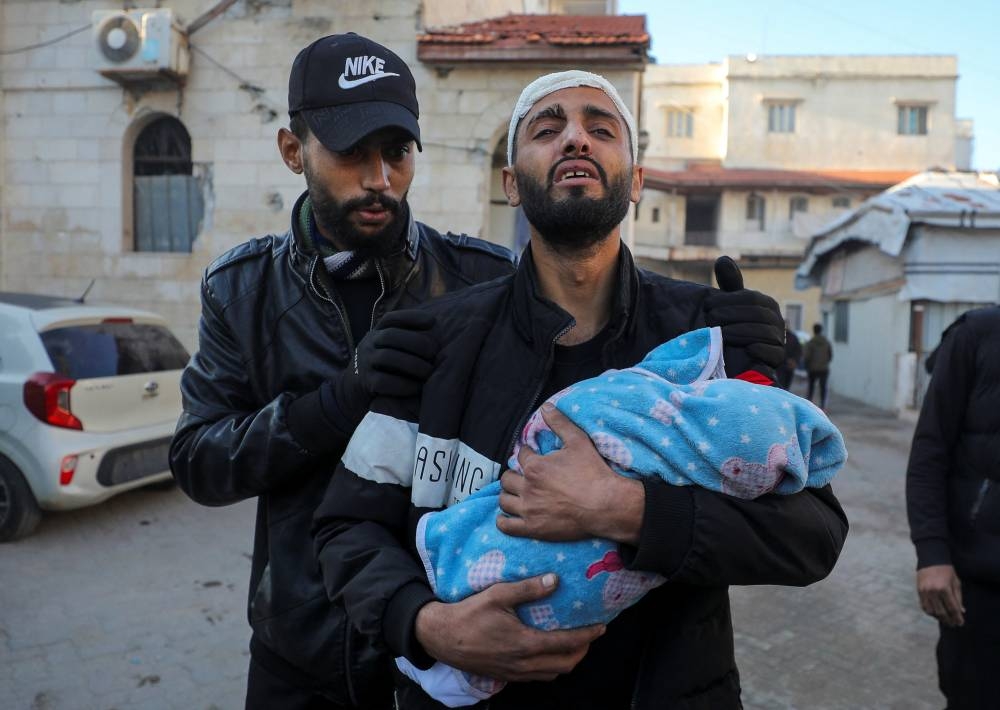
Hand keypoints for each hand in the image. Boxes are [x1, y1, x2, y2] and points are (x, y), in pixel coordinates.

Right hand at [334, 309, 436, 416]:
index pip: (391, 318)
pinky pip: (384, 381)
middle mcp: (368, 344)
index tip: (433, 321)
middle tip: (434, 352)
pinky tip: (417, 387)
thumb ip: (405, 340)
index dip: (412, 317)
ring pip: (388, 357)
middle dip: (416, 341)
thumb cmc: (381, 369)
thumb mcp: (388, 349)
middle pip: (391, 335)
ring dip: (413, 364)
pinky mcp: (364, 383)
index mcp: (376, 333)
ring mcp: (364, 362)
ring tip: (429, 372)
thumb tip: (435, 328)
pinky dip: (404, 384)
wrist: (351, 393)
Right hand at [414, 574, 604, 681]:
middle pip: (566, 664)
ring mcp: (515, 673)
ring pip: (553, 674)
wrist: (442, 638)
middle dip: (583, 650)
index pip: (567, 643)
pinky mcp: (507, 676)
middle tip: (590, 634)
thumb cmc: (469, 614)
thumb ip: (528, 589)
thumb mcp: (498, 595)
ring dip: (568, 660)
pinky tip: (548, 652)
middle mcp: (524, 663)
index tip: (601, 626)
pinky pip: (538, 677)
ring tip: (574, 643)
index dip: (588, 635)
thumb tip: (554, 580)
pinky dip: (551, 667)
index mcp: (526, 643)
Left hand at [497, 405, 643, 543]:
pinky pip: (506, 525)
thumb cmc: (593, 472)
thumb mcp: (578, 441)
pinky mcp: (533, 529)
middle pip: (507, 479)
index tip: (532, 456)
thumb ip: (559, 423)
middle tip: (524, 477)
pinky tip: (508, 516)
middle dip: (514, 475)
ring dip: (508, 495)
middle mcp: (527, 488)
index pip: (521, 455)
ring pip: (504, 501)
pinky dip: (503, 520)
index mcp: (535, 467)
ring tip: (517, 494)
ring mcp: (528, 510)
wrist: (606, 504)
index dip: (527, 453)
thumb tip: (545, 406)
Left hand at [704, 256, 783, 379]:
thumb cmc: (731, 325)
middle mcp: (777, 320)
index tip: (707, 306)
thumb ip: (729, 283)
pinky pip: (774, 353)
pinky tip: (746, 349)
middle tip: (709, 320)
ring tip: (719, 335)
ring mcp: (780, 339)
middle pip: (757, 315)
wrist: (736, 357)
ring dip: (739, 332)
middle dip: (731, 316)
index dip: (728, 301)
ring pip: (764, 333)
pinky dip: (761, 350)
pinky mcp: (778, 358)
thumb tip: (722, 258)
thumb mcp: (730, 303)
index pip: (751, 298)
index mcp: (766, 304)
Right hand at [917, 564, 964, 626]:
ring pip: (931, 611)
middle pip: (941, 612)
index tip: (960, 623)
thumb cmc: (946, 570)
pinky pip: (923, 606)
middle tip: (953, 624)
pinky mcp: (919, 591)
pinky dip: (929, 612)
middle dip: (948, 620)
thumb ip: (958, 597)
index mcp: (944, 588)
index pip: (952, 608)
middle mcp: (933, 591)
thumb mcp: (956, 582)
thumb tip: (961, 611)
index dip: (957, 617)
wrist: (931, 559)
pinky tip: (935, 613)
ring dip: (938, 617)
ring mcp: (925, 592)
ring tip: (945, 620)